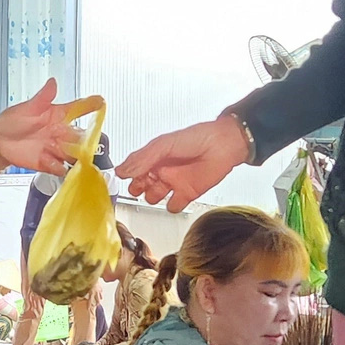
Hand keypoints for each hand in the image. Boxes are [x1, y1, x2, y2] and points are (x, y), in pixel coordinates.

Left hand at [0, 80, 103, 173]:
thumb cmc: (12, 121)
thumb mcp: (26, 108)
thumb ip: (42, 98)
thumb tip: (53, 82)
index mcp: (59, 116)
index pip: (80, 109)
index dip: (91, 105)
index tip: (100, 101)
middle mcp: (61, 132)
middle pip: (82, 137)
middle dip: (83, 140)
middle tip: (77, 139)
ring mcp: (57, 148)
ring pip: (74, 154)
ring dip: (71, 154)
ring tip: (62, 151)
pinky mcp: (49, 163)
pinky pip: (60, 168)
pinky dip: (58, 167)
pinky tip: (50, 161)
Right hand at [118, 116, 251, 212]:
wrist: (224, 145)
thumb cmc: (197, 138)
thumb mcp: (163, 145)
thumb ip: (142, 159)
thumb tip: (122, 170)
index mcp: (154, 156)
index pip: (133, 168)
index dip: (127, 174)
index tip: (121, 179)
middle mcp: (162, 169)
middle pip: (141, 185)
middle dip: (136, 188)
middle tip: (136, 188)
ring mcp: (173, 182)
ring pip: (153, 196)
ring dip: (151, 197)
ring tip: (153, 192)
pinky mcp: (187, 193)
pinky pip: (173, 206)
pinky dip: (171, 206)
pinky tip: (172, 200)